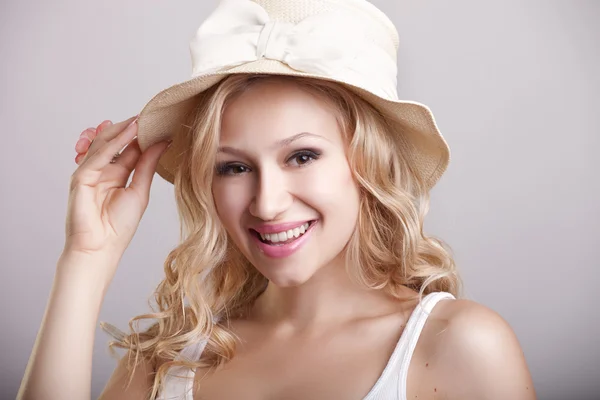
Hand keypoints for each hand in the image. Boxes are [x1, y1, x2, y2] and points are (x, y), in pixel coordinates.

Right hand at [64, 116, 170, 270]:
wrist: (101, 248)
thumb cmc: (119, 226)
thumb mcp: (140, 190)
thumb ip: (147, 164)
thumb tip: (163, 141)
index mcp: (118, 174)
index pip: (129, 148)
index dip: (141, 135)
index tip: (157, 121)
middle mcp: (103, 170)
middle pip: (114, 142)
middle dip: (128, 128)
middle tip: (147, 116)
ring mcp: (90, 172)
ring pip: (103, 144)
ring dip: (120, 130)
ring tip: (138, 120)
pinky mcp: (81, 177)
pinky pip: (98, 155)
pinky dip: (112, 142)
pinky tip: (128, 132)